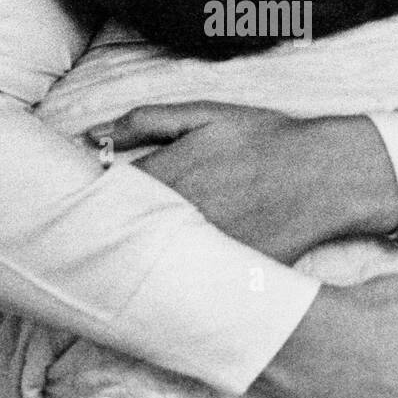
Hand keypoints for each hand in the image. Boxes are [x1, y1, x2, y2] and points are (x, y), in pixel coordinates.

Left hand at [87, 102, 397, 263]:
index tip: (73, 203)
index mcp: (166, 174)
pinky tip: (158, 277)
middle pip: (116, 233)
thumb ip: (144, 122)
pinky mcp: (223, 274)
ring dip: (127, 259)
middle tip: (76, 239)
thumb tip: (89, 136)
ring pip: (144, 261)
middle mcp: (177, 215)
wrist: (324, 175)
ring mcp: (200, 248)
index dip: (86, 199)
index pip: (102, 194)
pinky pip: (182, 282)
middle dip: (98, 233)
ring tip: (110, 260)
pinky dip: (166, 279)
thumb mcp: (205, 115)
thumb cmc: (263, 139)